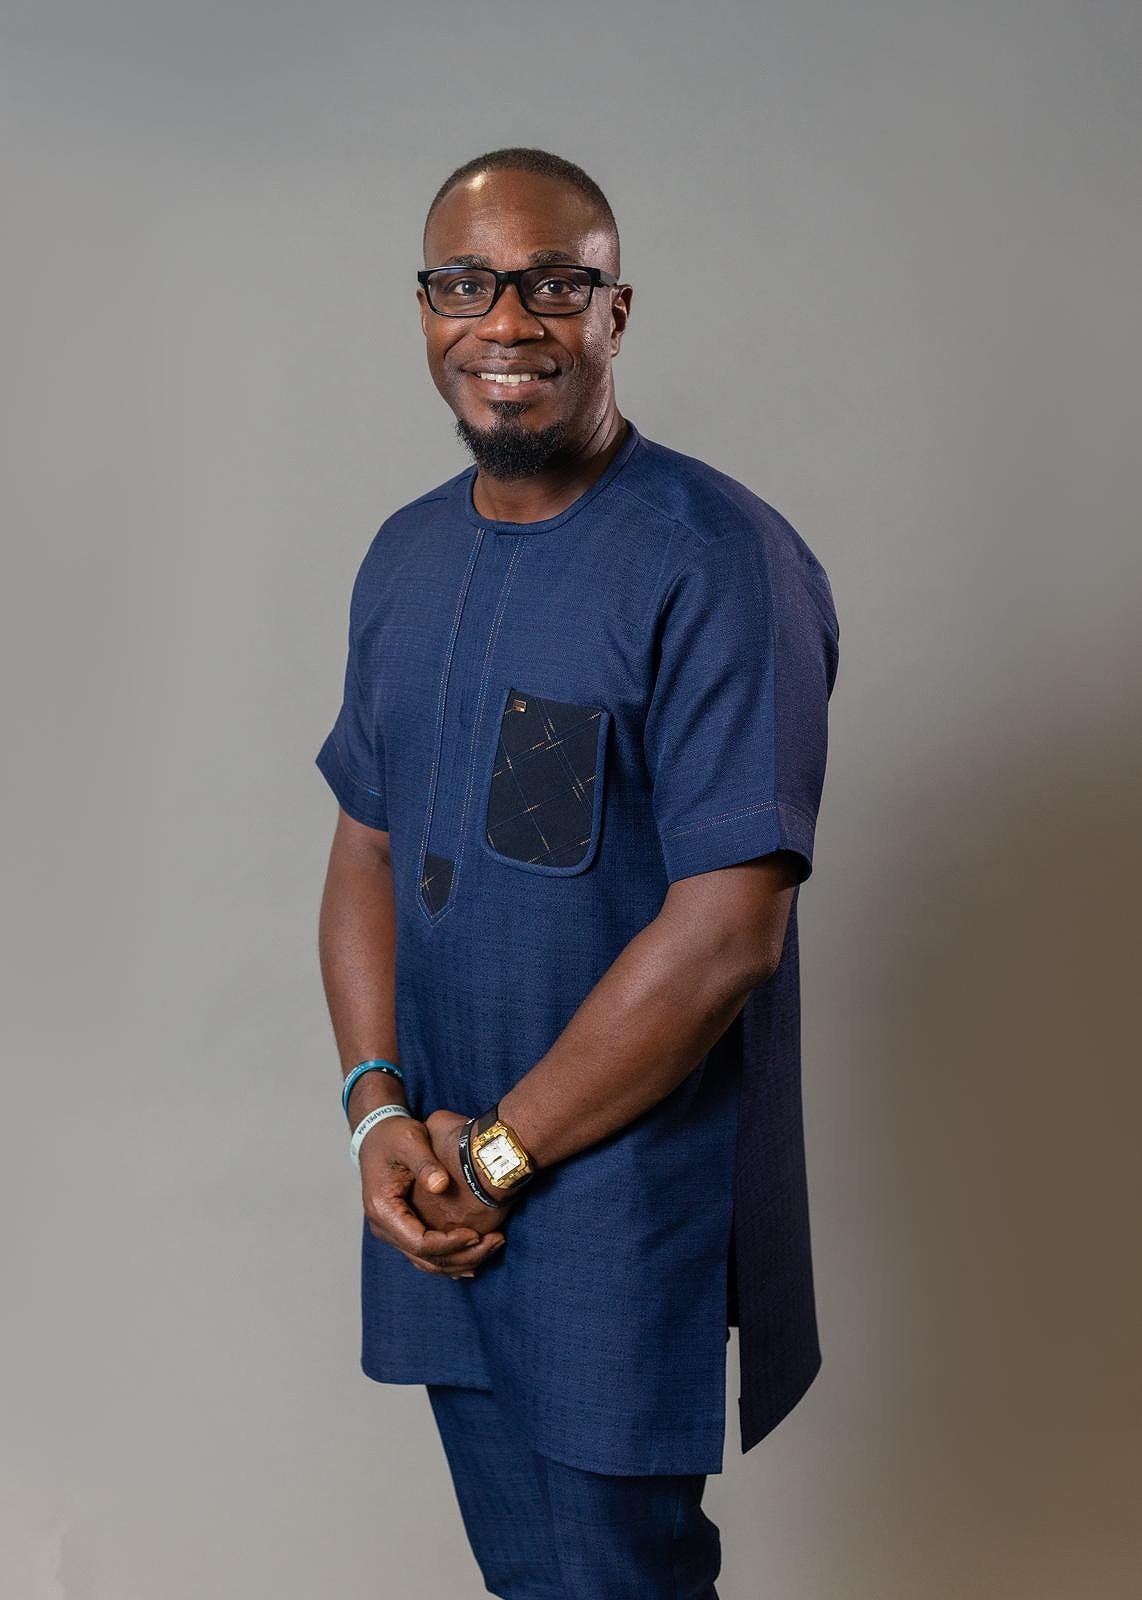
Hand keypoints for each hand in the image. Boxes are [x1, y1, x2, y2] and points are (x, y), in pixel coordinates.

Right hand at [357, 1111, 504, 1279]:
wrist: (376, 1135)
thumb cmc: (394, 1135)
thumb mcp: (410, 1142)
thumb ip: (425, 1164)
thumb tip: (441, 1185)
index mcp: (383, 1209)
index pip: (418, 1243)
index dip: (449, 1243)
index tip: (476, 1234)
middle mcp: (384, 1226)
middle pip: (424, 1259)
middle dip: (461, 1256)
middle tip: (493, 1243)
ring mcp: (392, 1230)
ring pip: (426, 1262)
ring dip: (459, 1260)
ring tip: (491, 1247)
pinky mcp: (403, 1228)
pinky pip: (426, 1252)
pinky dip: (451, 1255)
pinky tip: (476, 1251)